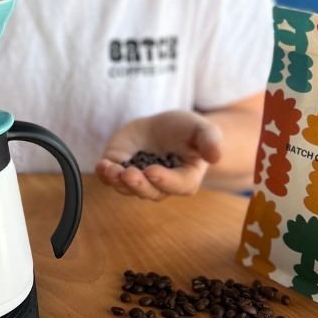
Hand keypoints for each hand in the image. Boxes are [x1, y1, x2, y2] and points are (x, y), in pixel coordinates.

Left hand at [95, 110, 222, 200]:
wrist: (165, 126)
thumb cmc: (188, 130)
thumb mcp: (203, 129)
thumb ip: (210, 141)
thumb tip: (216, 156)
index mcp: (186, 178)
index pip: (177, 185)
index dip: (164, 180)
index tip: (152, 171)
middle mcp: (161, 185)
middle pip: (151, 192)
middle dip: (138, 185)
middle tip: (128, 174)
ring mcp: (140, 178)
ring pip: (129, 188)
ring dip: (118, 182)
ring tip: (110, 170)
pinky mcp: (122, 168)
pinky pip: (111, 178)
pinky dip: (105, 174)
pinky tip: (102, 166)